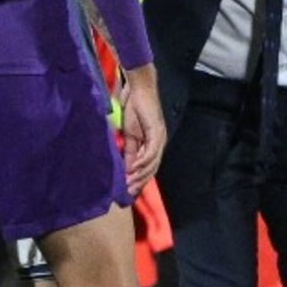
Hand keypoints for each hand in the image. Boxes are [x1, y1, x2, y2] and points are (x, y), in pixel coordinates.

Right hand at [119, 64, 164, 194]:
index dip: (139, 179)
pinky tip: (133, 168)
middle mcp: (159, 144)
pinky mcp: (157, 132)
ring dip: (140, 174)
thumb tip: (127, 169)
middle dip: (140, 181)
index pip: (148, 167)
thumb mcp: (130, 136)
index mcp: (153, 145)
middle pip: (152, 168)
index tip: (129, 191)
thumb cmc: (135, 112)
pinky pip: (151, 151)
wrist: (139, 93)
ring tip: (129, 183)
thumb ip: (130, 152)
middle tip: (129, 193)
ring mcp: (159, 138)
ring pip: (152, 162)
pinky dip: (142, 161)